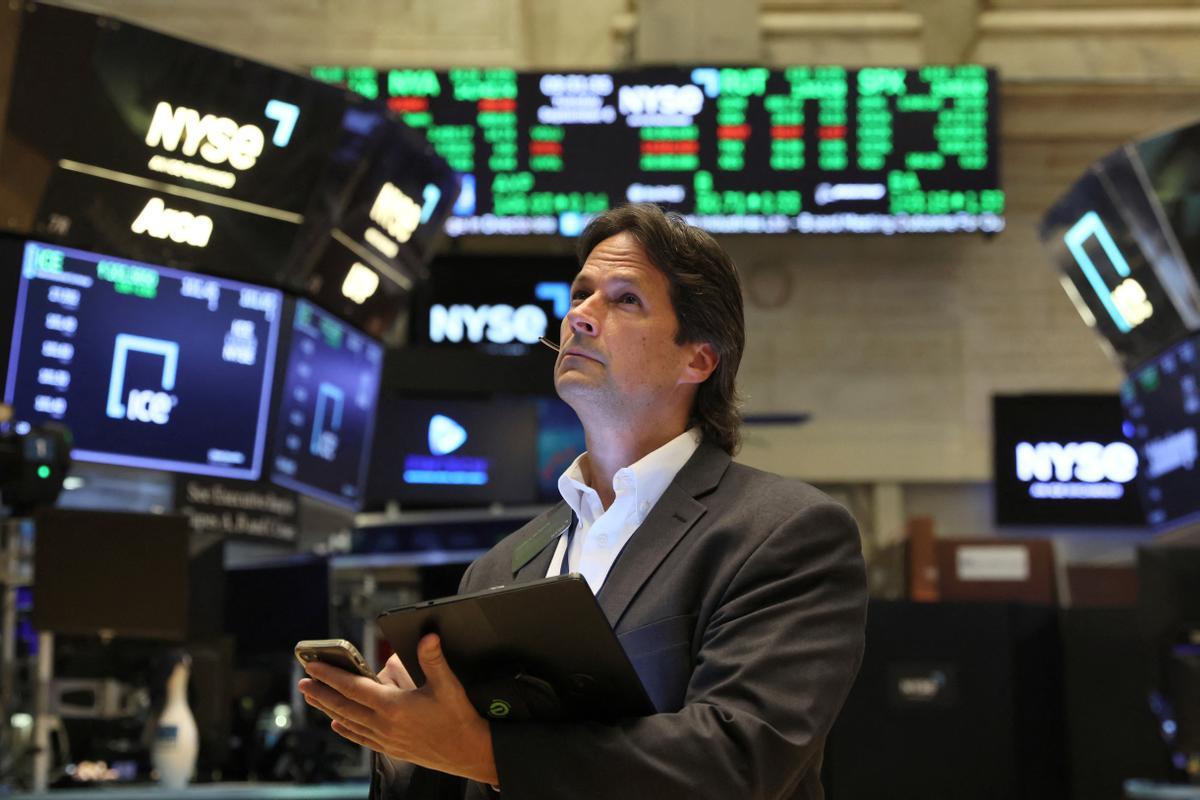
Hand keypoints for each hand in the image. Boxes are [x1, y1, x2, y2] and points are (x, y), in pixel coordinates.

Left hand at [298, 634, 497, 785]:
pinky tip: (337, 724)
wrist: (468, 752)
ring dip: (328, 709)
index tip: (314, 667)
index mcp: (394, 706)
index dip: (331, 676)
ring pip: (349, 722)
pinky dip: (346, 729)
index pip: (354, 688)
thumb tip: (428, 637)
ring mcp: (386, 739)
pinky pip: (361, 738)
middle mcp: (385, 724)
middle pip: (344, 706)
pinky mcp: (392, 748)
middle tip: (303, 682)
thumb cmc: (458, 718)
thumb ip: (433, 659)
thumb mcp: (448, 685)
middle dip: (321, 693)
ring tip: (313, 698)